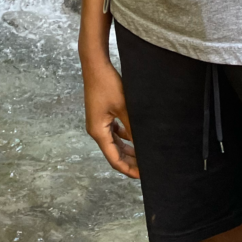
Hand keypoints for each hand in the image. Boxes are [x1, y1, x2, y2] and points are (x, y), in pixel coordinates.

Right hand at [82, 55, 138, 178]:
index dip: (128, 169)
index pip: (114, 159)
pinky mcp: (101, 115)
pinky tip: (134, 137)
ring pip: (114, 143)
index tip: (143, 176)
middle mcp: (96, 130)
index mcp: (98, 132)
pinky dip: (124, 138)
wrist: (95, 65)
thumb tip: (143, 144)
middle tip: (146, 168)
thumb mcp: (124, 107)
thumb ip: (132, 127)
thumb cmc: (107, 84)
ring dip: (127, 150)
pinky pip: (113, 132)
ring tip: (144, 155)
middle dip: (130, 162)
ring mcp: (98, 122)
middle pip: (114, 153)